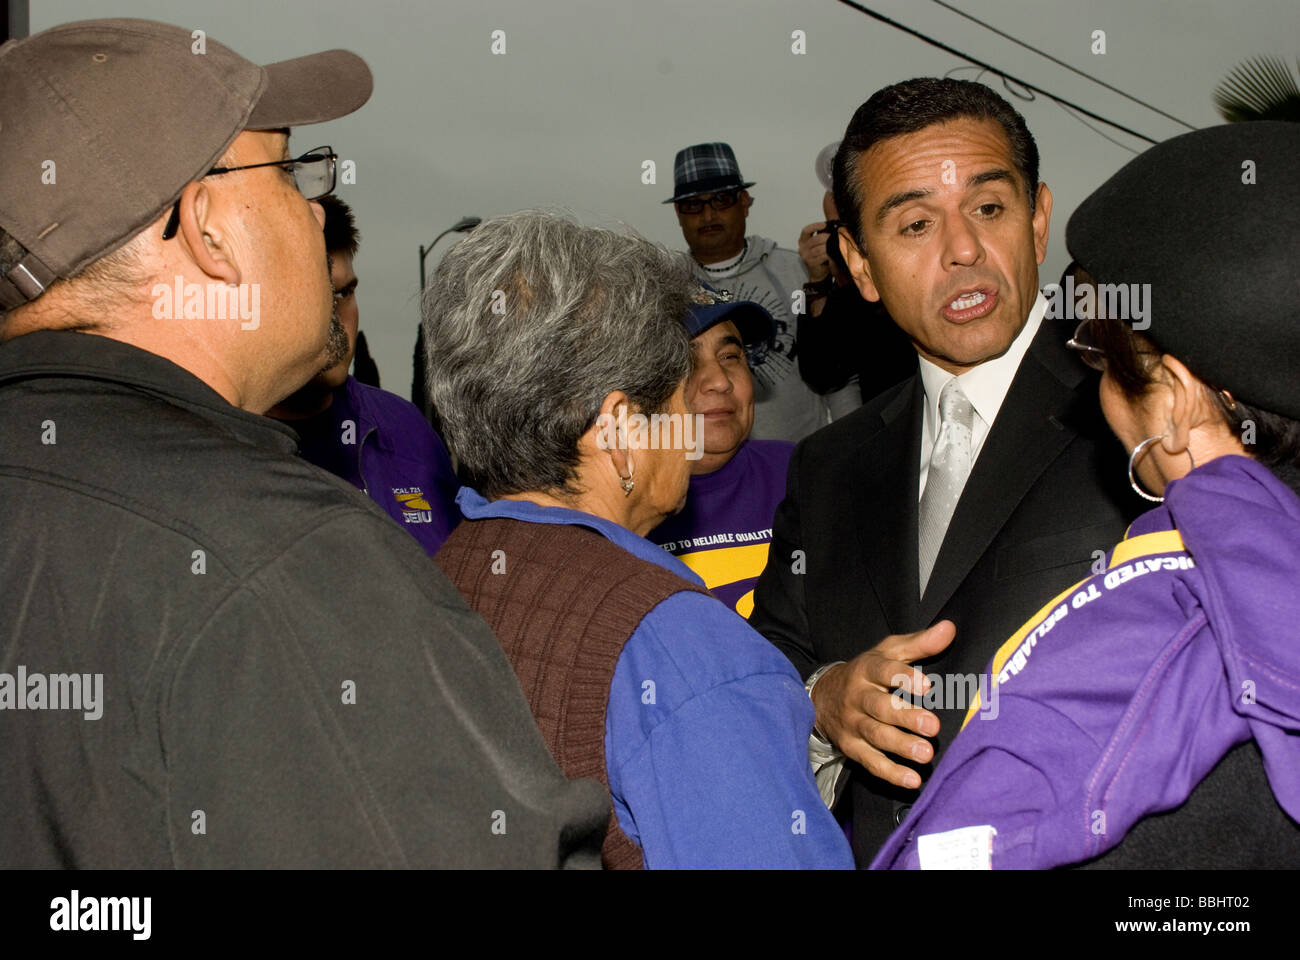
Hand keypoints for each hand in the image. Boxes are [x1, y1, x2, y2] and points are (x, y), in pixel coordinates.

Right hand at [798, 221, 831, 282]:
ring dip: (828, 247)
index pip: (806, 230)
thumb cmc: (819, 256)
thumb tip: (831, 227)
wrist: (818, 272)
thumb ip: (821, 236)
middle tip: (832, 237)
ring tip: (833, 246)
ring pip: (819, 249)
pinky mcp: (810, 263)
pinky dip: (828, 255)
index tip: (824, 224)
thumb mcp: (818, 244)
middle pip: (814, 239)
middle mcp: (802, 248)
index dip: (815, 226)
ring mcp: (805, 256)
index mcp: (802, 240)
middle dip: (825, 237)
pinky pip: (822, 256)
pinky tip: (830, 255)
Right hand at [809, 621, 956, 788]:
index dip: (903, 677)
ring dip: (901, 746)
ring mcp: (853, 724)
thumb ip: (920, 643)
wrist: (823, 697)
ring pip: (876, 735)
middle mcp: (858, 697)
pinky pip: (870, 762)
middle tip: (932, 726)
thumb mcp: (888, 652)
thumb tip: (949, 629)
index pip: (884, 671)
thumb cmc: (868, 673)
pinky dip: (890, 772)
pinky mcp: (852, 747)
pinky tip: (912, 780)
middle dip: (906, 718)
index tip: (926, 685)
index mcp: (867, 670)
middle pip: (881, 707)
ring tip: (925, 754)